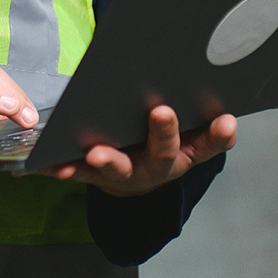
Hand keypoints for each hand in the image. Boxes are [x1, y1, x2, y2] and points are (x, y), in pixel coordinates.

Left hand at [44, 106, 236, 197]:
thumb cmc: (167, 142)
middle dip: (163, 133)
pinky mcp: (96, 174)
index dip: (219, 134)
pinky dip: (66, 168)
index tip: (226, 119)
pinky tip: (51, 164)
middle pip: (165, 153)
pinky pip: (80, 171)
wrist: (139, 177)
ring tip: (98, 153)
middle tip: (162, 112)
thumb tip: (221, 100)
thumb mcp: (192, 133)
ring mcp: (127, 172)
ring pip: (120, 168)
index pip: (211, 144)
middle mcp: (160, 165)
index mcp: (188, 152)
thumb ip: (207, 119)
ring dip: (109, 160)